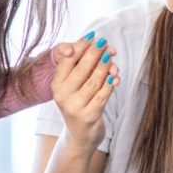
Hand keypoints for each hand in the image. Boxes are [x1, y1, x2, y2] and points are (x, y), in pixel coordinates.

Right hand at [51, 32, 119, 151]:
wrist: (79, 136)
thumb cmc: (78, 104)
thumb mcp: (73, 86)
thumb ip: (80, 66)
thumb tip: (95, 44)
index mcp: (56, 84)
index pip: (68, 60)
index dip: (81, 46)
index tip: (93, 37)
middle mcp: (62, 95)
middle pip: (82, 68)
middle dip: (96, 53)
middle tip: (106, 43)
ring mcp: (75, 107)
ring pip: (95, 81)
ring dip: (106, 67)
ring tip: (113, 58)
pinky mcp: (89, 116)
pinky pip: (103, 95)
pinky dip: (111, 85)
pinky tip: (115, 78)